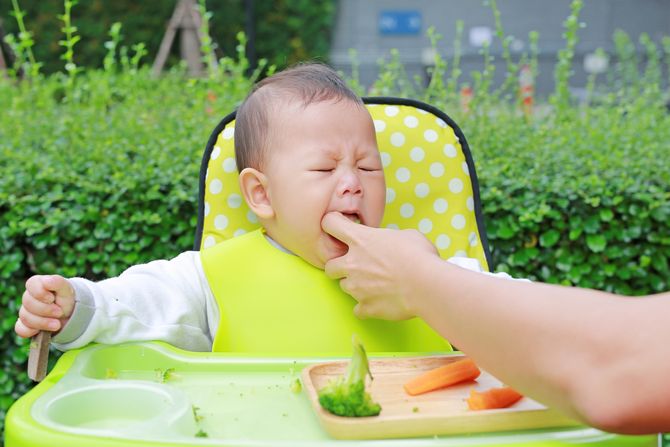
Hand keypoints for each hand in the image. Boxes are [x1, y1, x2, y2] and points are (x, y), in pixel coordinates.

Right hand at [15, 275, 75, 337]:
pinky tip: (43, 331)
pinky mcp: (25, 325)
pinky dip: (32, 331)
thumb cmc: (66, 298)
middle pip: (28, 303)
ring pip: (26, 318)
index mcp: (36, 284)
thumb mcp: (66, 289)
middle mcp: (28, 297)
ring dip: (43, 322)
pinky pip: (21, 329)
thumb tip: (47, 281)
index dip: (41, 293)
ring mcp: (25, 311)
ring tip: (57, 324)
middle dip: (46, 310)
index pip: (31, 284)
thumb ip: (58, 282)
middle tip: (60, 312)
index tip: (52, 298)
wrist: (70, 314)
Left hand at [322, 212, 438, 320]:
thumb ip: (388, 238)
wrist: (427, 285)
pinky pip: (358, 309)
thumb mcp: (406, 235)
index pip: (330, 224)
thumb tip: (390, 244)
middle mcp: (352, 263)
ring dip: (355, 286)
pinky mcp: (365, 307)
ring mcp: (356, 287)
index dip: (332, 225)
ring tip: (375, 285)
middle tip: (355, 266)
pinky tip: (380, 301)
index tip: (340, 229)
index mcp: (360, 240)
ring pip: (343, 287)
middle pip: (329, 266)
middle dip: (339, 266)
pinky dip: (366, 306)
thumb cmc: (420, 256)